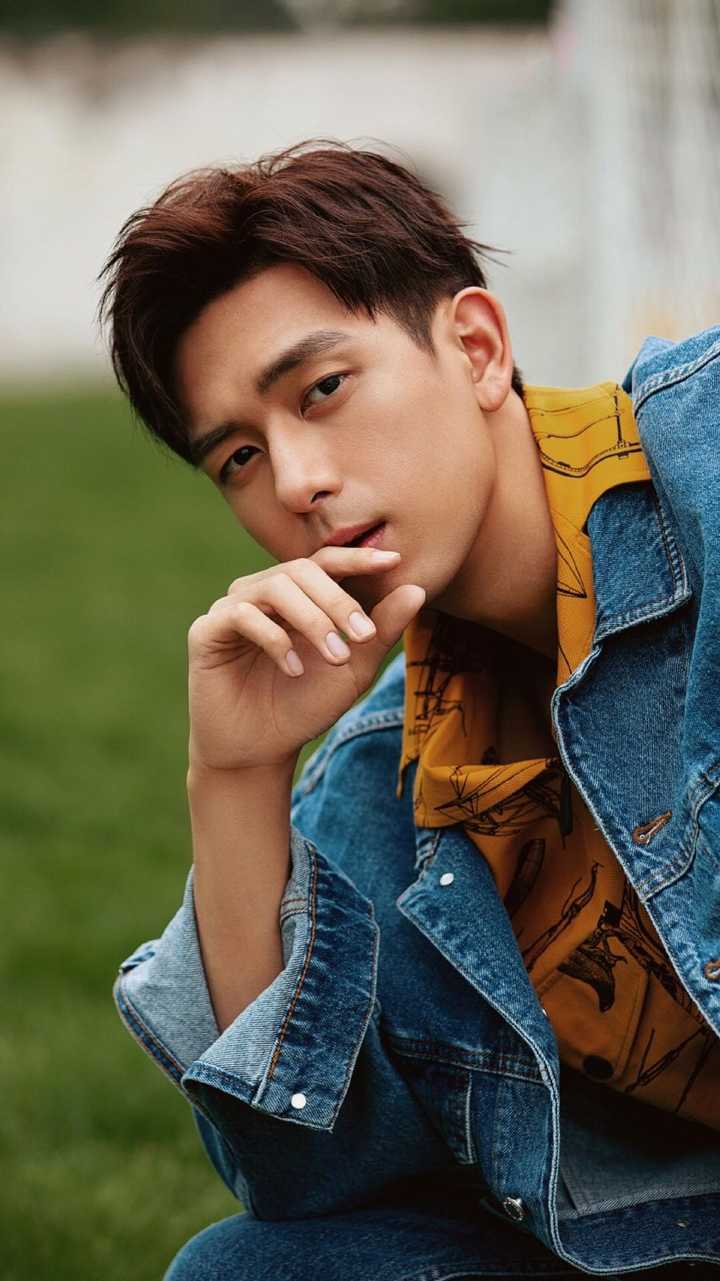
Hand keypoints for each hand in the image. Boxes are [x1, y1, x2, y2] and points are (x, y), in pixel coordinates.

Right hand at [187, 548, 424, 771]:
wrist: (261, 750)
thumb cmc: (305, 705)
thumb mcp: (353, 668)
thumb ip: (380, 630)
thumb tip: (418, 590)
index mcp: (296, 595)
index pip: (326, 562)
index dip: (358, 559)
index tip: (394, 561)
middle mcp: (262, 593)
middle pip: (302, 570)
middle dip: (338, 601)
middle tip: (361, 635)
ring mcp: (232, 607)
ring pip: (275, 587)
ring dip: (312, 619)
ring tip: (334, 656)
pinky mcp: (207, 630)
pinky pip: (242, 615)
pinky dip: (274, 638)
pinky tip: (294, 669)